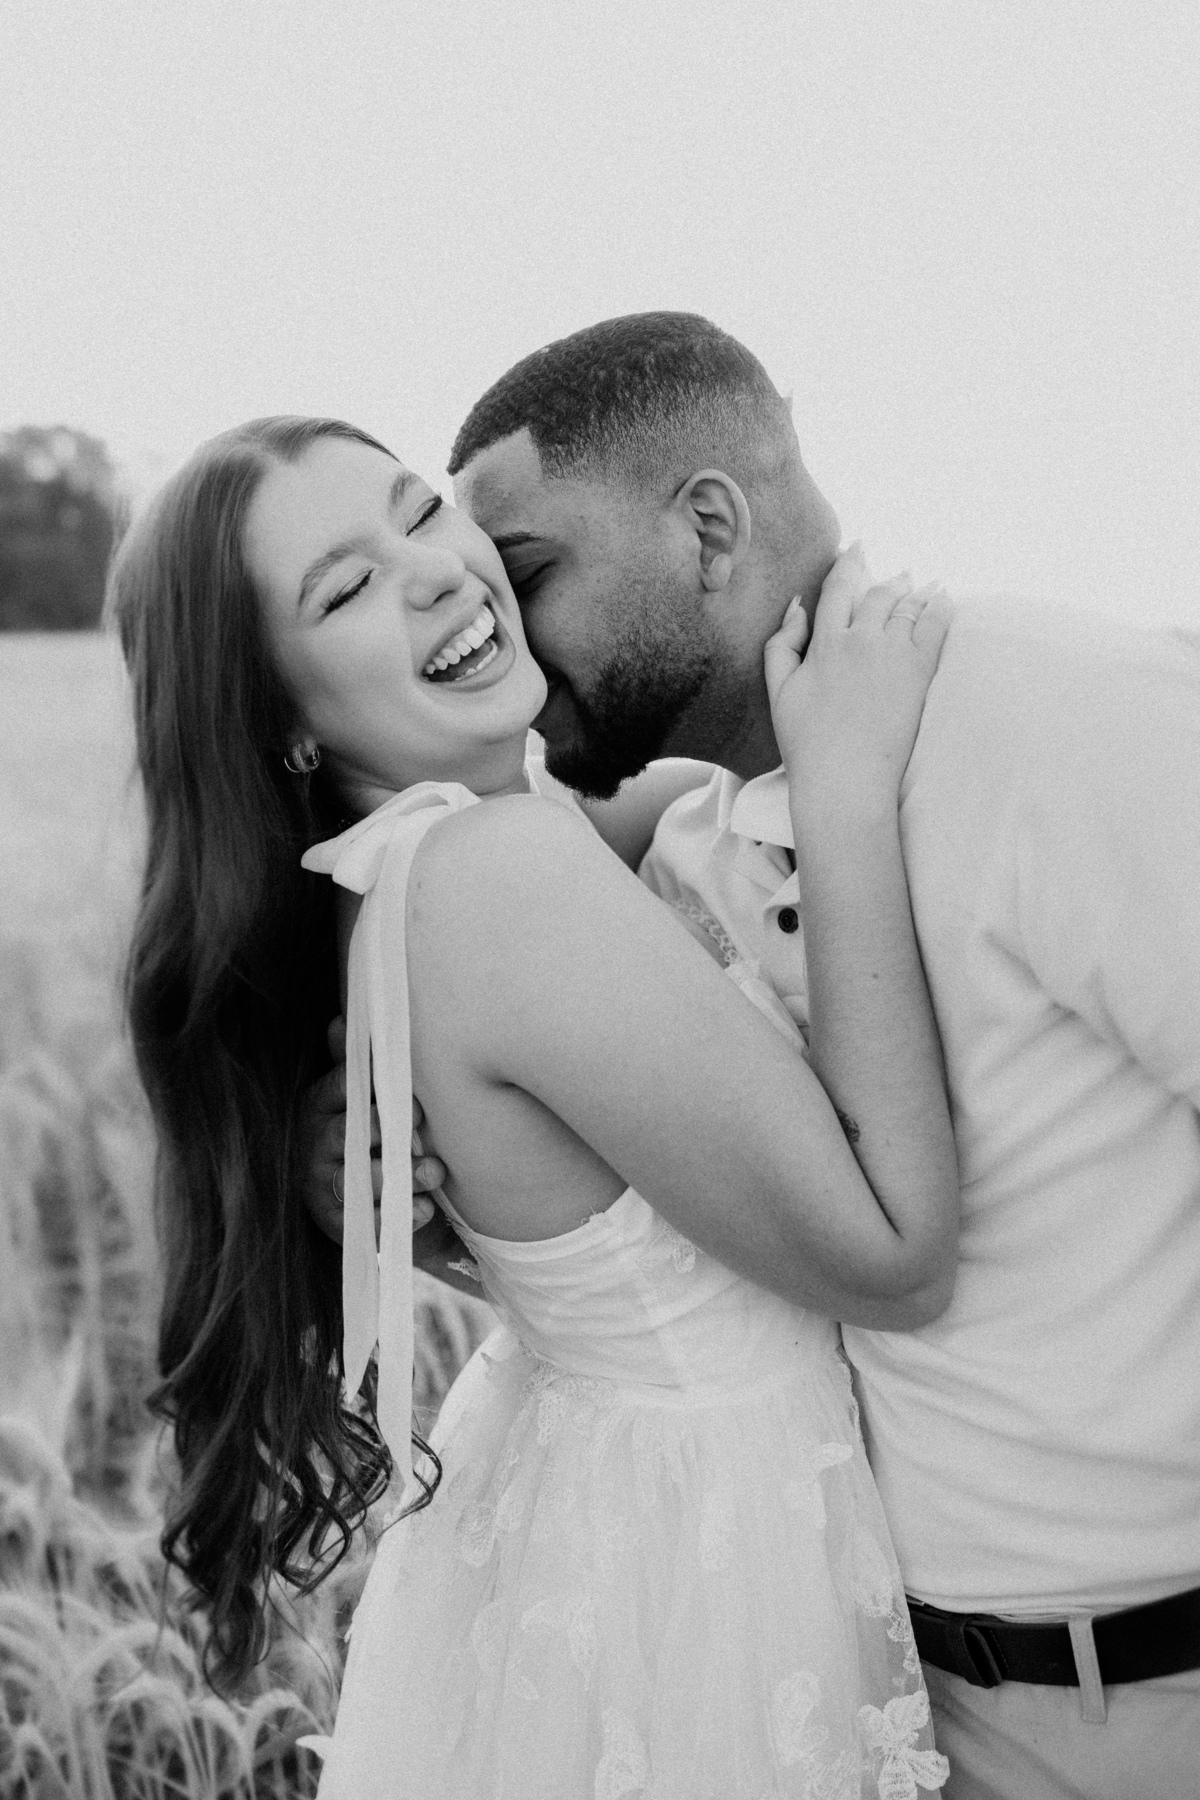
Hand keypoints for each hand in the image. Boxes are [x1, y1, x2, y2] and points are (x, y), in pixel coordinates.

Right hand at [296, 1018, 446, 1245]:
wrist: (364, 1203)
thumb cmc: (365, 1133)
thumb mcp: (355, 1095)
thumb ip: (354, 1061)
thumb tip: (341, 1017)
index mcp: (318, 1105)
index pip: (337, 1088)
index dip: (371, 1087)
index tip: (406, 1093)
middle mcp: (315, 1145)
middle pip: (350, 1134)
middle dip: (389, 1132)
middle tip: (422, 1129)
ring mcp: (324, 1186)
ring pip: (361, 1179)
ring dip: (403, 1175)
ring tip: (435, 1172)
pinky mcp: (339, 1224)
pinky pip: (371, 1222)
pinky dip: (403, 1215)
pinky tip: (426, 1208)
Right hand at [764, 545, 949, 814]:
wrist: (845, 779)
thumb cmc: (806, 742)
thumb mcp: (779, 691)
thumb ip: (782, 644)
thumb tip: (798, 606)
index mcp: (825, 643)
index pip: (838, 591)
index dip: (848, 565)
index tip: (856, 549)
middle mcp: (861, 641)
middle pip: (877, 594)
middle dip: (886, 579)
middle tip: (897, 574)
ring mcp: (893, 654)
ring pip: (906, 606)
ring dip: (913, 591)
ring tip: (920, 585)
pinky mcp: (920, 672)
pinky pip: (936, 625)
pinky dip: (940, 606)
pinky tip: (943, 597)